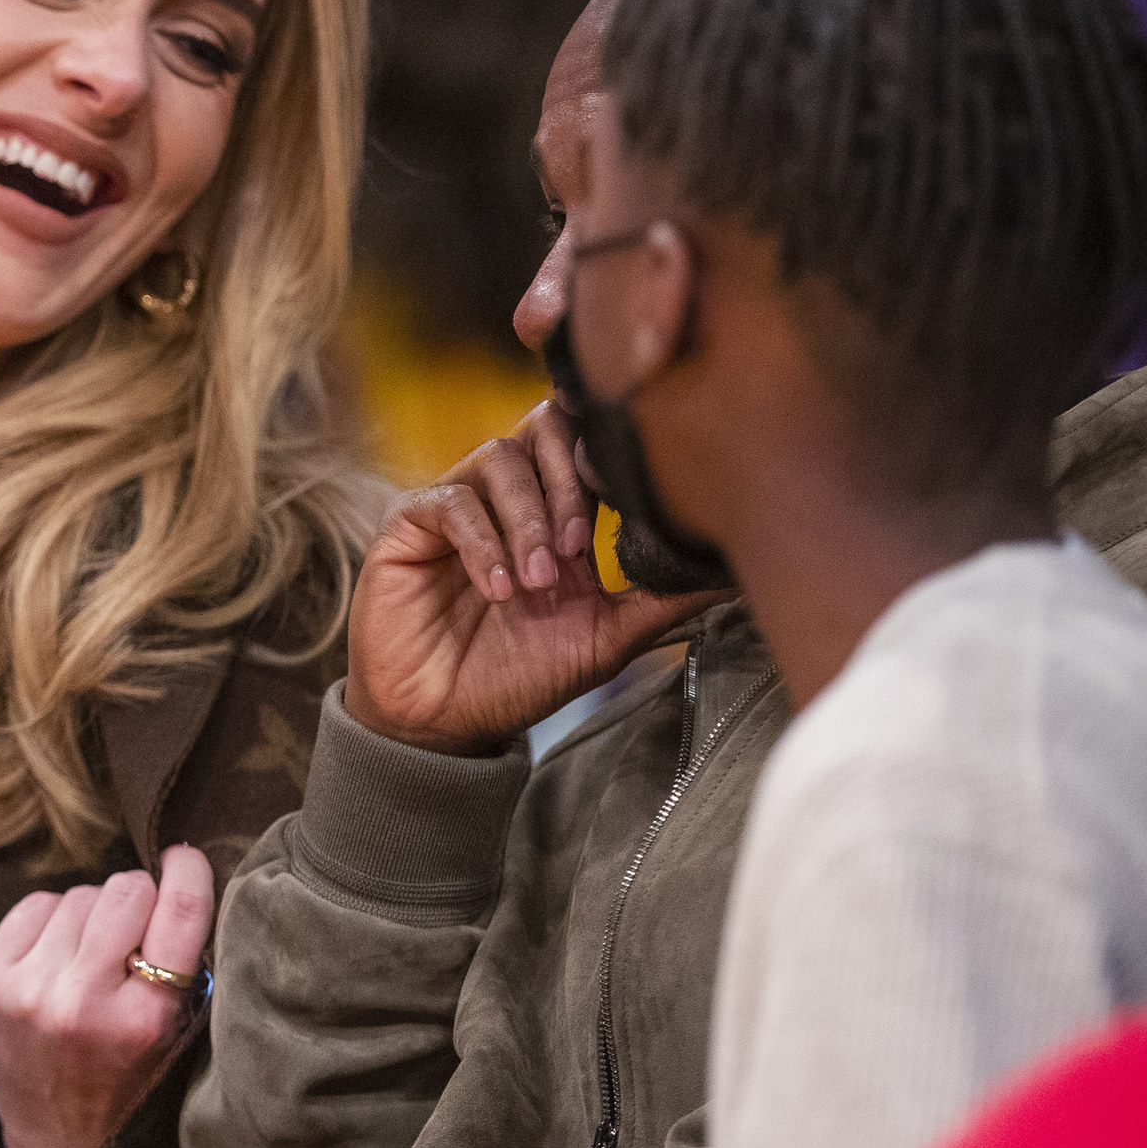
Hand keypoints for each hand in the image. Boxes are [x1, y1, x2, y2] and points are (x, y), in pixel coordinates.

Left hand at [0, 847, 212, 1147]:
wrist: (62, 1145)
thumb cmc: (133, 1087)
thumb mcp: (181, 1038)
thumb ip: (185, 966)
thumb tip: (179, 872)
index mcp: (145, 1020)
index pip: (179, 909)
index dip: (187, 870)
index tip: (182, 858)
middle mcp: (81, 1003)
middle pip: (125, 890)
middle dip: (138, 903)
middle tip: (138, 935)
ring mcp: (28, 992)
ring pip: (78, 895)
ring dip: (94, 916)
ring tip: (96, 958)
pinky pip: (34, 906)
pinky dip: (52, 921)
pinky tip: (60, 956)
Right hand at [342, 399, 720, 755]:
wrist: (442, 721)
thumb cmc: (518, 677)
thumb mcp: (608, 639)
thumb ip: (663, 599)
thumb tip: (736, 573)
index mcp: (560, 514)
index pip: (586, 443)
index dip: (607, 452)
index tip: (628, 493)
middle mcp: (510, 498)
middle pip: (544, 426)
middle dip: (569, 477)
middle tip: (579, 545)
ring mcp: (460, 504)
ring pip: (500, 458)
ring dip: (528, 518)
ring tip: (537, 580)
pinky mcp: (409, 523)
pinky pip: (450, 501)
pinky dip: (482, 542)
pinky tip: (498, 588)